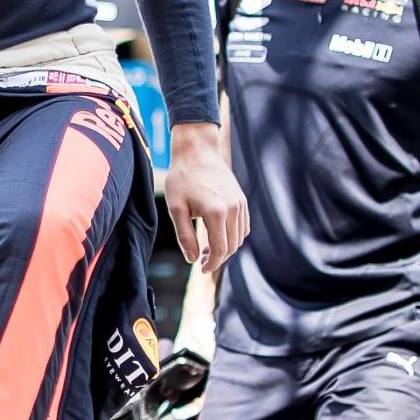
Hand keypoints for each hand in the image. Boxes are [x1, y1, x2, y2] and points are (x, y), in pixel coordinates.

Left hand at [164, 122, 249, 269]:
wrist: (197, 151)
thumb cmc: (182, 178)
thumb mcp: (176, 208)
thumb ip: (185, 236)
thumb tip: (192, 259)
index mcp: (216, 213)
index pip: (220, 250)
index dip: (211, 264)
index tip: (201, 269)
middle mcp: (233, 209)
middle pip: (231, 247)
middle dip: (217, 258)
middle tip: (201, 260)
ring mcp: (240, 204)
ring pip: (239, 238)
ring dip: (225, 247)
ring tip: (206, 248)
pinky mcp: (242, 199)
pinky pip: (244, 226)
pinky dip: (233, 235)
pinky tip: (217, 235)